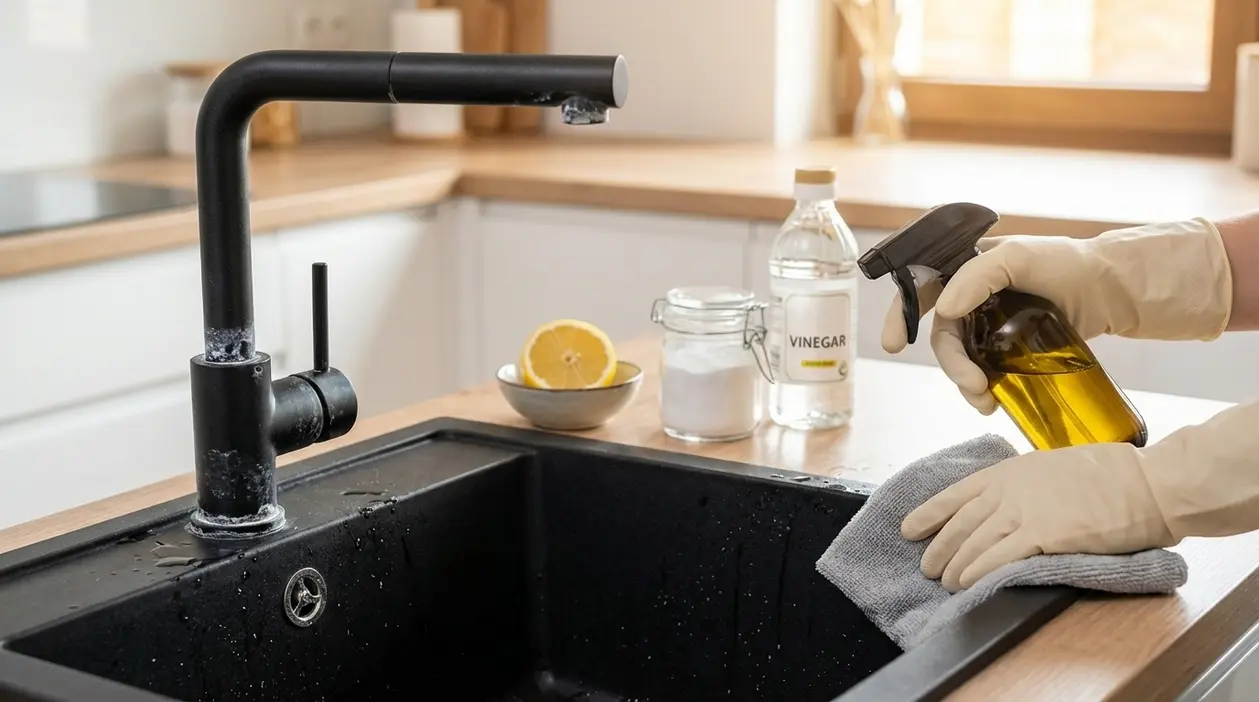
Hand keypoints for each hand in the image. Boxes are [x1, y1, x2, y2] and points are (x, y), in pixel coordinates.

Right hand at [880, 218, 1233, 413]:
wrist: (1113, 290)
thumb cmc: (1067, 264)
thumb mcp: (1018, 257)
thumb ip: (976, 277)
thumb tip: (944, 310)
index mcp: (965, 269)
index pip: (920, 289)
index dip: (899, 315)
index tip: (891, 345)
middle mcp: (972, 297)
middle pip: (942, 335)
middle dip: (951, 364)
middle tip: (973, 385)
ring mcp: (990, 325)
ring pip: (961, 358)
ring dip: (966, 382)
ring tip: (987, 401)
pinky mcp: (1010, 349)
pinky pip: (984, 371)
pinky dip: (984, 389)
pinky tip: (995, 401)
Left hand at [902, 397, 1258, 591]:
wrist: (1145, 484)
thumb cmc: (1109, 474)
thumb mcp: (1052, 466)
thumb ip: (1024, 484)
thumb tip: (1007, 501)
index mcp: (1009, 470)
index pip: (956, 494)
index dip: (929, 513)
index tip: (910, 528)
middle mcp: (1008, 489)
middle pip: (960, 523)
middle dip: (939, 547)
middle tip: (927, 566)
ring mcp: (1024, 511)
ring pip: (974, 542)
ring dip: (955, 565)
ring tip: (945, 583)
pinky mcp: (1042, 535)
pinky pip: (999, 557)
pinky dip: (979, 571)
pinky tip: (968, 583)